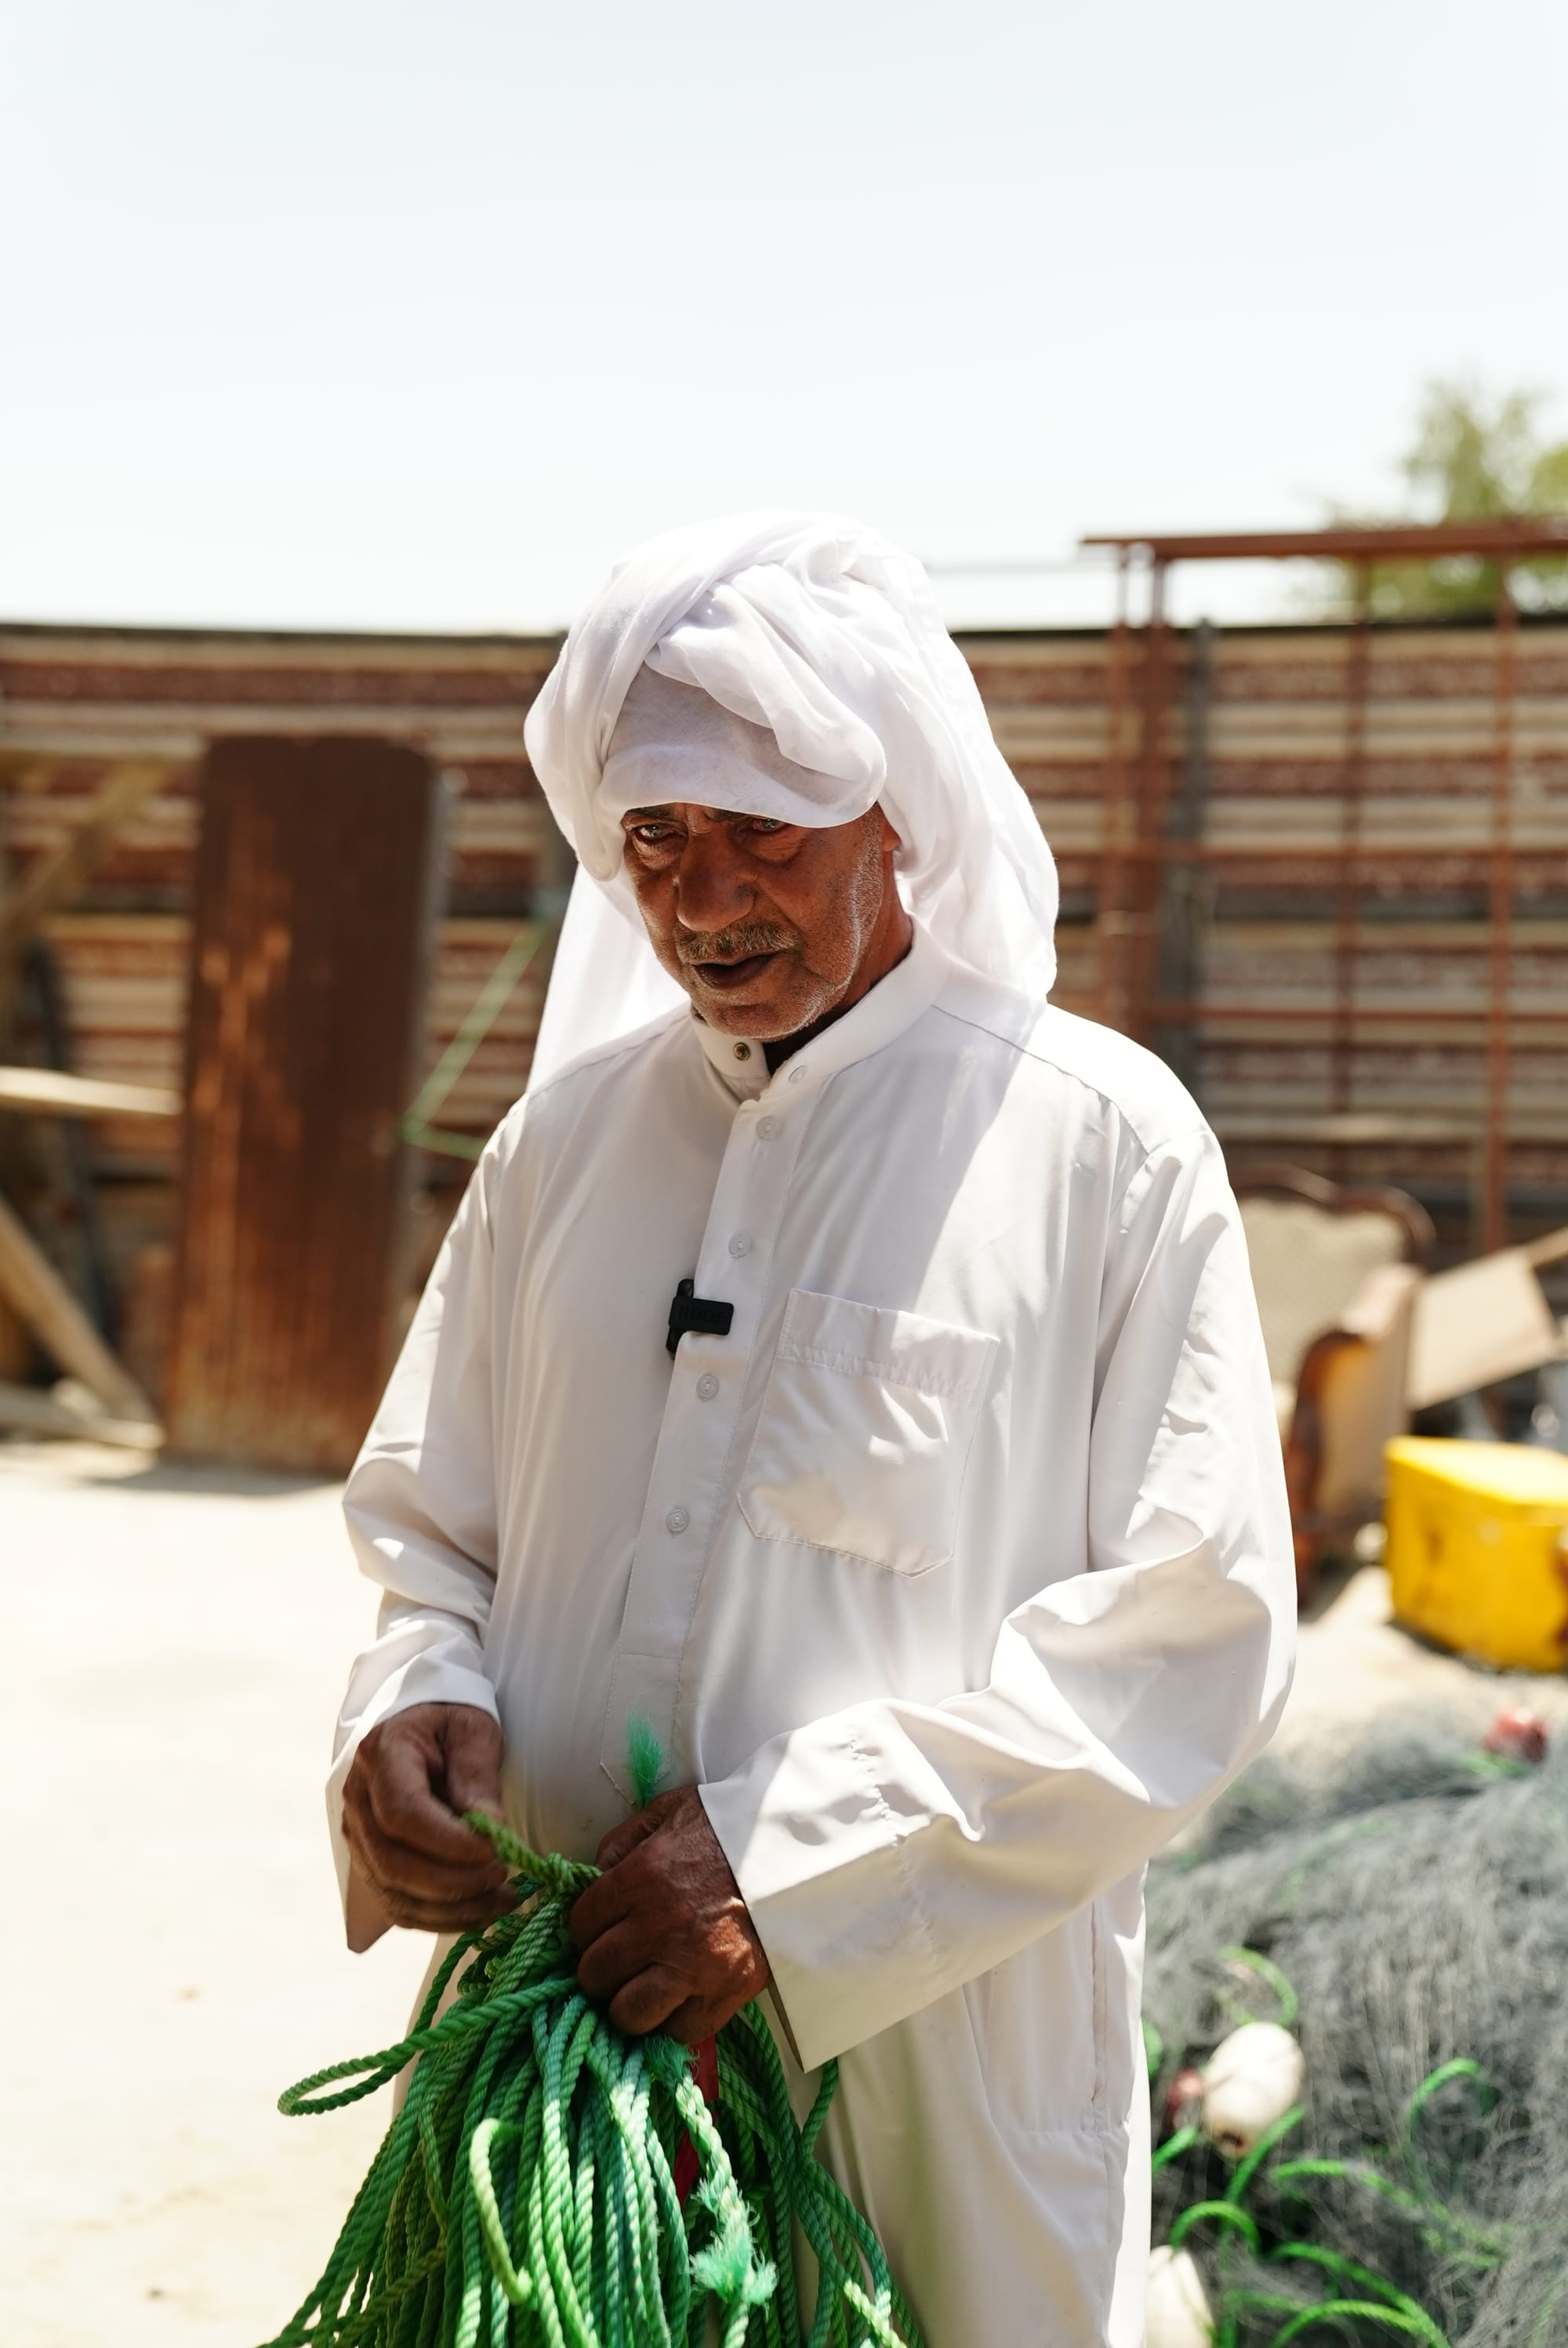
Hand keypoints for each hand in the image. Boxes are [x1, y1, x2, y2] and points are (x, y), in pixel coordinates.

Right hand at [341, 1702, 512, 1932]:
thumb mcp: (473, 1732)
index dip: (448, 1844)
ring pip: (393, 1893)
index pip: (403, 1814)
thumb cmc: (450, 1722)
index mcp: (381, 1755)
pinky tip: (480, 1912)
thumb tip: (488, 1831)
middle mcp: (357, 1799)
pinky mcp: (369, 1861)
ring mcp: (358, 1835)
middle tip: (503, 1878)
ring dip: (450, 1909)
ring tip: (502, 1901)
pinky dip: (439, 1918)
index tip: (494, 1853)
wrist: (421, 1724)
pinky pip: (397, 1904)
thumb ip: (477, 1777)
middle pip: (393, 1862)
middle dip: (452, 1883)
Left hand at [568, 1786, 769, 2042]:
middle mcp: (658, 1927)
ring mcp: (692, 1966)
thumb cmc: (732, 1828)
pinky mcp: (725, 1993)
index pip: (579, 1925)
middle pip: (595, 1973)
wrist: (799, 1851)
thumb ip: (623, 1839)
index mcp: (641, 1877)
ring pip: (627, 2013)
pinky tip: (677, 2000)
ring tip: (640, 1989)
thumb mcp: (671, 1810)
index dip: (584, 1929)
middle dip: (600, 1969)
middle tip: (617, 1961)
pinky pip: (679, 2031)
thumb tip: (592, 1875)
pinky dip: (674, 2022)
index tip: (599, 1929)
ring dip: (628, 2004)